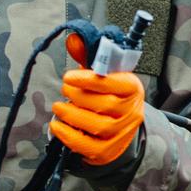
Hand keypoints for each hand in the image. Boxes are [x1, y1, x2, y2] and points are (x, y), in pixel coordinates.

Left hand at [51, 35, 143, 164]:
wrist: (121, 124)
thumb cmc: (109, 93)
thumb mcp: (104, 74)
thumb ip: (88, 57)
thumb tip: (74, 40)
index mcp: (133, 88)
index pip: (115, 83)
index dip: (89, 79)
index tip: (68, 76)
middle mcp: (131, 112)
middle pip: (104, 104)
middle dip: (78, 96)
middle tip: (64, 89)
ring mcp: (121, 134)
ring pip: (97, 125)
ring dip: (72, 115)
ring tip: (59, 107)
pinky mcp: (108, 150)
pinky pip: (88, 146)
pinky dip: (69, 136)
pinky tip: (57, 125)